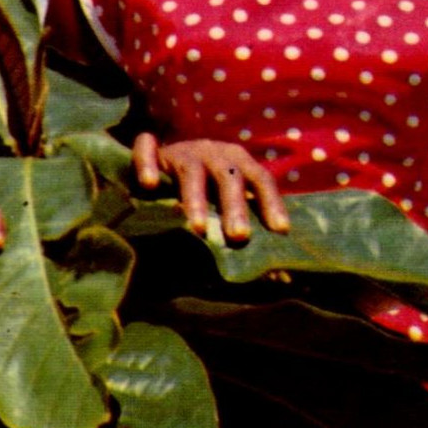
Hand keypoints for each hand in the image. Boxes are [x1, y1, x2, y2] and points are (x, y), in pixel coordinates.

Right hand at [132, 131, 289, 243]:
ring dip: (195, 199)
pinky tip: (149, 184)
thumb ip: (246, 228)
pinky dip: (147, 164)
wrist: (169, 154)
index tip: (280, 230)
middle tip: (239, 236)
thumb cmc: (206, 187)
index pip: (261, 179)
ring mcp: (182, 150)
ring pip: (190, 171)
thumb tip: (280, 277)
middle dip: (234, 206)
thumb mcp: (228, 200)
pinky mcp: (152, 149)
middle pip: (228, 176)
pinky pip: (146, 149)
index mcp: (238, 163)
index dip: (271, 203)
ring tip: (197, 228)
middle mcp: (213, 153)